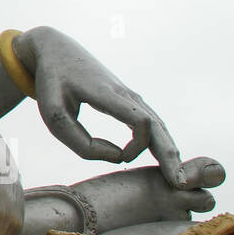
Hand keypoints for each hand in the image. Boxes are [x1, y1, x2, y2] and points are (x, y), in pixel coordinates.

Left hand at [17, 27, 225, 191]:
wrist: (57, 50)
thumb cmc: (53, 83)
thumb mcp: (53, 114)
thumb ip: (79, 142)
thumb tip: (117, 157)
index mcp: (106, 93)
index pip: (140, 120)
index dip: (140, 145)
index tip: (122, 158)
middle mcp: (125, 94)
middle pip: (158, 126)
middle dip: (170, 156)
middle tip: (181, 185)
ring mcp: (130, 96)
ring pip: (159, 125)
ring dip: (170, 151)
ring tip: (179, 178)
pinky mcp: (129, 100)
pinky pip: (151, 123)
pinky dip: (161, 142)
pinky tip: (166, 160)